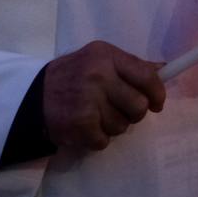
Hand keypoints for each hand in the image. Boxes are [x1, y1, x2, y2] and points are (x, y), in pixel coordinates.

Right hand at [42, 40, 165, 150]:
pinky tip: (85, 127)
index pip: (147, 76)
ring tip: (95, 116)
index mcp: (106, 56)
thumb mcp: (99, 60)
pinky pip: (105, 140)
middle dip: (133, 113)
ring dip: (112, 126)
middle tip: (119, 111)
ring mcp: (88, 100)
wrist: (33, 96)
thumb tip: (164, 68)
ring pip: (123, 126)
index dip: (157, 94)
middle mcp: (98, 75)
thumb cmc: (73, 76)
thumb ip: (130, 66)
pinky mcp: (80, 124)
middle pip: (139, 106)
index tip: (156, 103)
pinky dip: (97, 138)